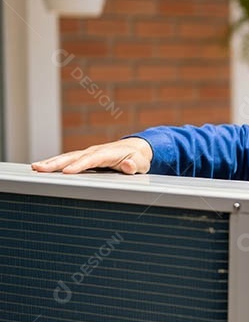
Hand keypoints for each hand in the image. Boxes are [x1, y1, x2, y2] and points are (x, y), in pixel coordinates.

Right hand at [31, 138, 151, 174]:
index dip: (80, 165)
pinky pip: (67, 160)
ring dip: (51, 162)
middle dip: (57, 163)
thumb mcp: (141, 163)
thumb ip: (135, 165)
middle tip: (40, 168)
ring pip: (67, 157)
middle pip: (74, 156)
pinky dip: (55, 163)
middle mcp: (95, 151)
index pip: (93, 159)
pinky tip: (41, 169)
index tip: (67, 171)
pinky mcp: (83, 158)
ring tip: (35, 168)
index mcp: (108, 153)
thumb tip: (129, 165)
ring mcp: (88, 154)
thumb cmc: (138, 158)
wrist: (136, 149)